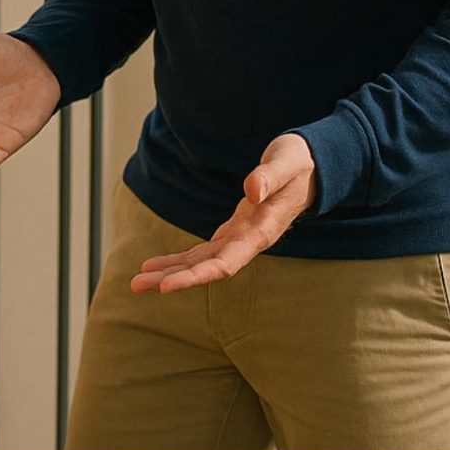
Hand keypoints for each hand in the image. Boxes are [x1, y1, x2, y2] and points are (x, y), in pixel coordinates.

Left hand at [130, 133, 316, 293]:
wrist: (313, 167)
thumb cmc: (299, 162)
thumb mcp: (286, 162)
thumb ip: (270, 177)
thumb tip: (250, 190)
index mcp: (262, 231)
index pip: (226, 262)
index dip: (197, 276)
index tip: (168, 286)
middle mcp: (249, 241)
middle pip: (208, 268)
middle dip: (173, 278)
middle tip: (136, 286)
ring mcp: (241, 238)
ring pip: (202, 262)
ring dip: (171, 272)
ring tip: (138, 281)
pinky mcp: (235, 230)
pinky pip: (204, 251)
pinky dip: (181, 260)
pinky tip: (157, 267)